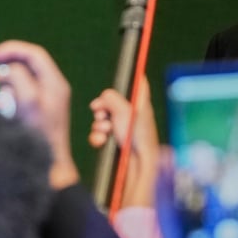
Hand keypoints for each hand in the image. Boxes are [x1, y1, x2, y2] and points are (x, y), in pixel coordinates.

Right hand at [0, 40, 78, 189]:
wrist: (49, 168)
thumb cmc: (39, 136)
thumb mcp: (28, 103)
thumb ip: (18, 80)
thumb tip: (7, 69)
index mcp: (55, 83)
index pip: (35, 54)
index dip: (12, 50)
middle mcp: (54, 89)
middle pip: (29, 64)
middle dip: (7, 63)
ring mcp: (48, 100)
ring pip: (24, 78)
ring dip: (6, 78)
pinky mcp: (39, 111)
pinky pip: (22, 93)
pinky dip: (8, 92)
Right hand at [89, 78, 158, 208]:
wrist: (138, 165)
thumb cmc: (137, 137)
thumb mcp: (125, 111)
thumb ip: (111, 99)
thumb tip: (102, 99)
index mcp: (141, 106)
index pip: (141, 86)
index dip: (134, 80)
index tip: (134, 71)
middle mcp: (132, 117)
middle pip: (111, 103)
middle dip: (102, 107)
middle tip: (99, 112)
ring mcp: (122, 130)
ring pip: (102, 120)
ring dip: (98, 124)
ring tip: (104, 130)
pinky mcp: (114, 144)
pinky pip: (99, 135)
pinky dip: (97, 137)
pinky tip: (99, 141)